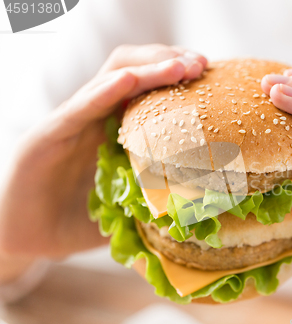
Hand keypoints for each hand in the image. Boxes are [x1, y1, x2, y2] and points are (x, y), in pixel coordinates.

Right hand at [0, 45, 206, 278]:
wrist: (27, 239)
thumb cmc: (79, 222)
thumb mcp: (129, 208)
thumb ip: (159, 200)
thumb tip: (205, 209)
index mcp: (115, 129)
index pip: (149, 88)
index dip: (179, 78)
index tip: (209, 76)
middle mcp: (94, 117)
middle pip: (132, 70)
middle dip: (167, 60)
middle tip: (200, 64)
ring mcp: (70, 123)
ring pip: (108, 78)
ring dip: (146, 68)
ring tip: (179, 66)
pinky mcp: (46, 136)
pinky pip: (77, 108)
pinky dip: (103, 92)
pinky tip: (128, 81)